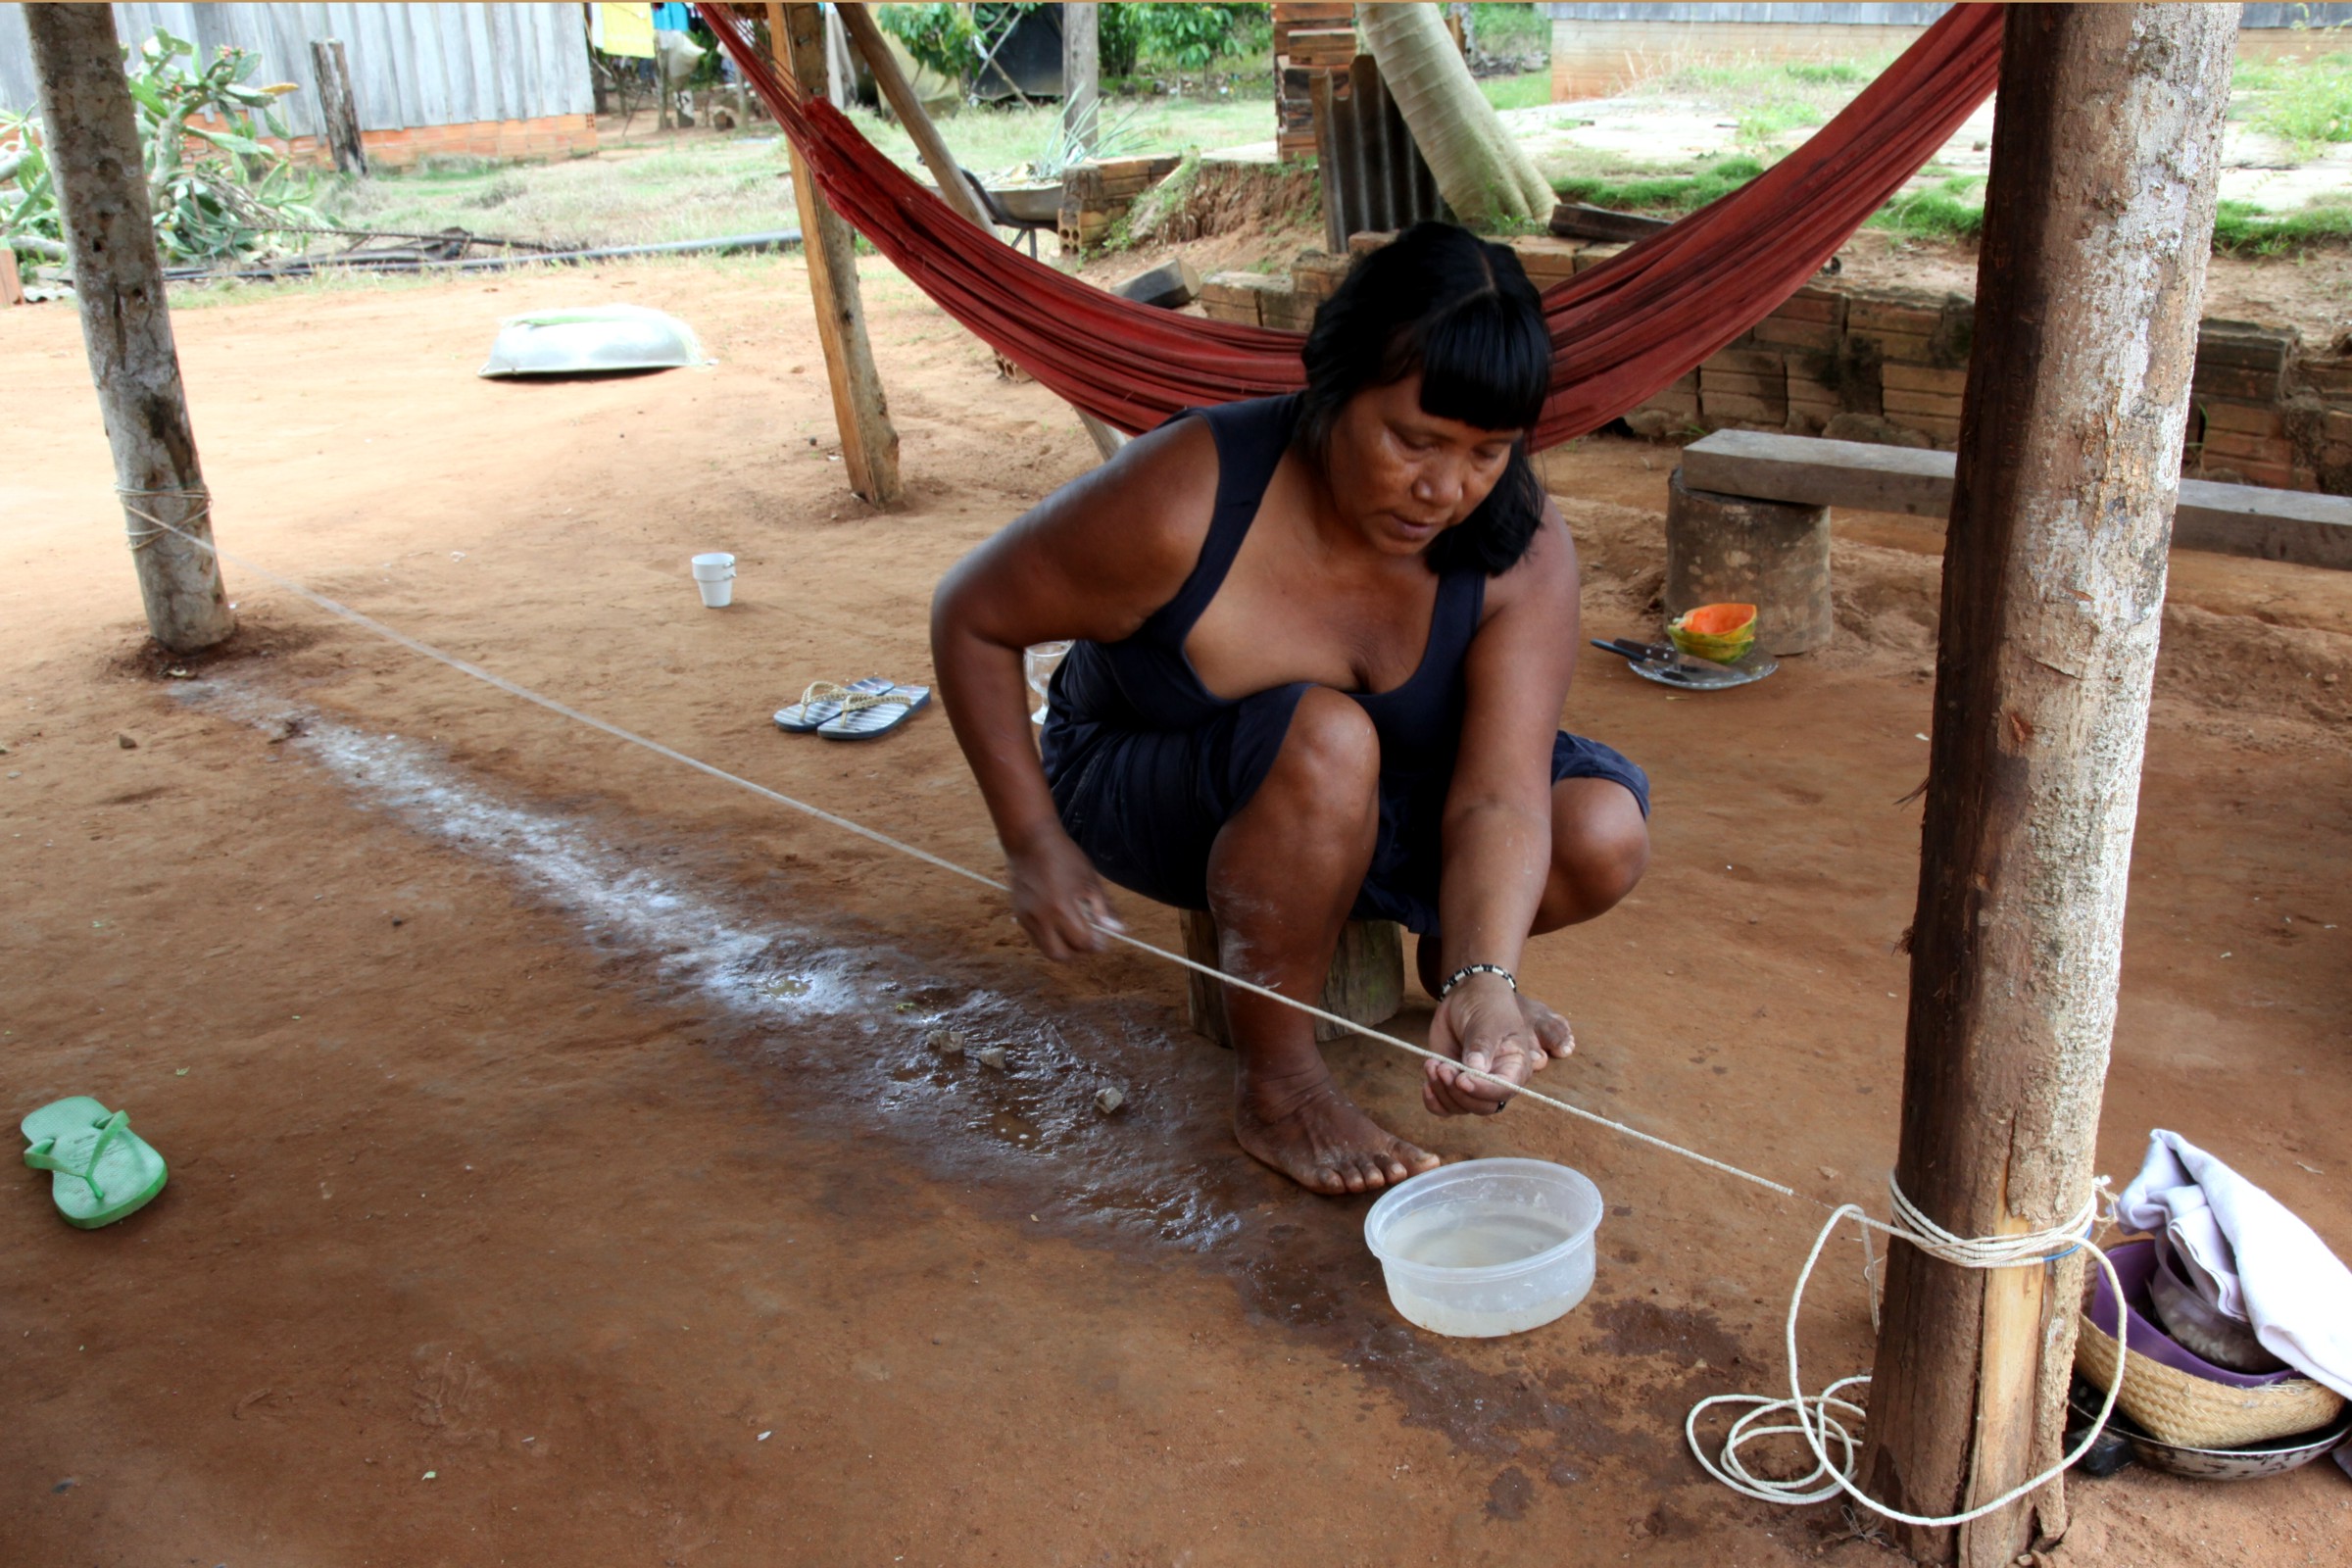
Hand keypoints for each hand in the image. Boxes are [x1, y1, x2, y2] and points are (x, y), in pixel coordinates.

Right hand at [1005, 826, 1123, 959]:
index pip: (1082, 942)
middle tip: (1088, 941)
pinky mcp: (1019, 916)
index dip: (1096, 945)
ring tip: (1073, 933)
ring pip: (1046, 949)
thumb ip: (1104, 909)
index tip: (1102, 939)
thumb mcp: (1090, 881)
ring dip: (1063, 948)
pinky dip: (1050, 939)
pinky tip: (1059, 925)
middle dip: (1078, 952)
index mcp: (1062, 908)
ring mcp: (1028, 918)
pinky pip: (1036, 938)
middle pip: (1061, 955)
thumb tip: (1119, 931)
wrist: (1030, 842)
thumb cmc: (1065, 858)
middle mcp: (1042, 918)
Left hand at [1423, 972, 1541, 1115]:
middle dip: (1458, 1092)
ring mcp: (1473, 1083)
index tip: (1462, 1079)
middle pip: (1481, 1106)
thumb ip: (1482, 1045)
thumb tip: (1475, 1071)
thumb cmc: (1486, 1004)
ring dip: (1442, 1092)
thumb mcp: (1487, 1021)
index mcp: (1515, 1067)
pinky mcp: (1453, 1082)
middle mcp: (1497, 1081)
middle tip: (1443, 1068)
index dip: (1483, 1090)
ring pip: (1461, 1107)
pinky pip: (1445, 1106)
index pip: (1504, 1090)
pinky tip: (1427, 1083)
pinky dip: (1433, 1101)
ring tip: (1433, 1065)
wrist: (1467, 995)